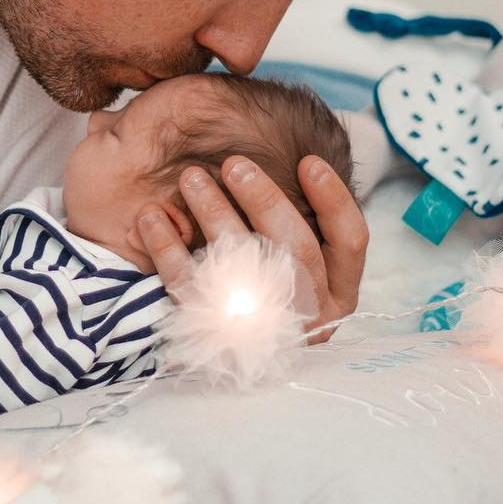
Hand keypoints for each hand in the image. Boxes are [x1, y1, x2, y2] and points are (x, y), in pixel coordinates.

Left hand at [136, 155, 368, 343]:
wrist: (234, 345)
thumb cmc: (275, 276)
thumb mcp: (301, 252)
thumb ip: (301, 216)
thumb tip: (299, 157)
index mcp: (338, 289)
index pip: (350, 240)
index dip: (333, 199)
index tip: (308, 161)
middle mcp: (309, 311)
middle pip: (296, 250)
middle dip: (265, 201)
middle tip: (234, 164)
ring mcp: (263, 327)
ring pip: (243, 267)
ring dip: (214, 215)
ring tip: (191, 178)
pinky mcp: (213, 331)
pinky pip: (188, 287)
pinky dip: (167, 249)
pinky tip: (152, 217)